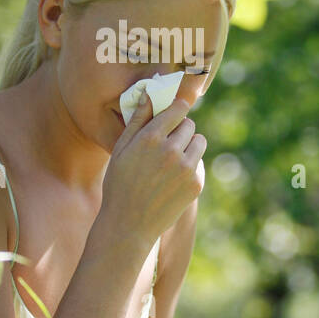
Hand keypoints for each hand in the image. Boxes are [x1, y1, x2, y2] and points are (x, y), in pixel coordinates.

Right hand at [99, 93, 205, 247]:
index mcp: (150, 138)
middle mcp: (171, 151)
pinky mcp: (196, 184)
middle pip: (189, 125)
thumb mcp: (121, 149)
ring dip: (188, 146)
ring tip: (171, 161)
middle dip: (180, 130)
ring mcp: (186, 168)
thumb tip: (150, 92)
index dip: (177, 109)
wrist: (128, 225)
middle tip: (166, 143)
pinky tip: (172, 179)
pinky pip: (199, 163)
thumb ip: (138, 119)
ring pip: (199, 142)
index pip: (178, 108)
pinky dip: (190, 166)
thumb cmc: (119, 184)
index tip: (175, 112)